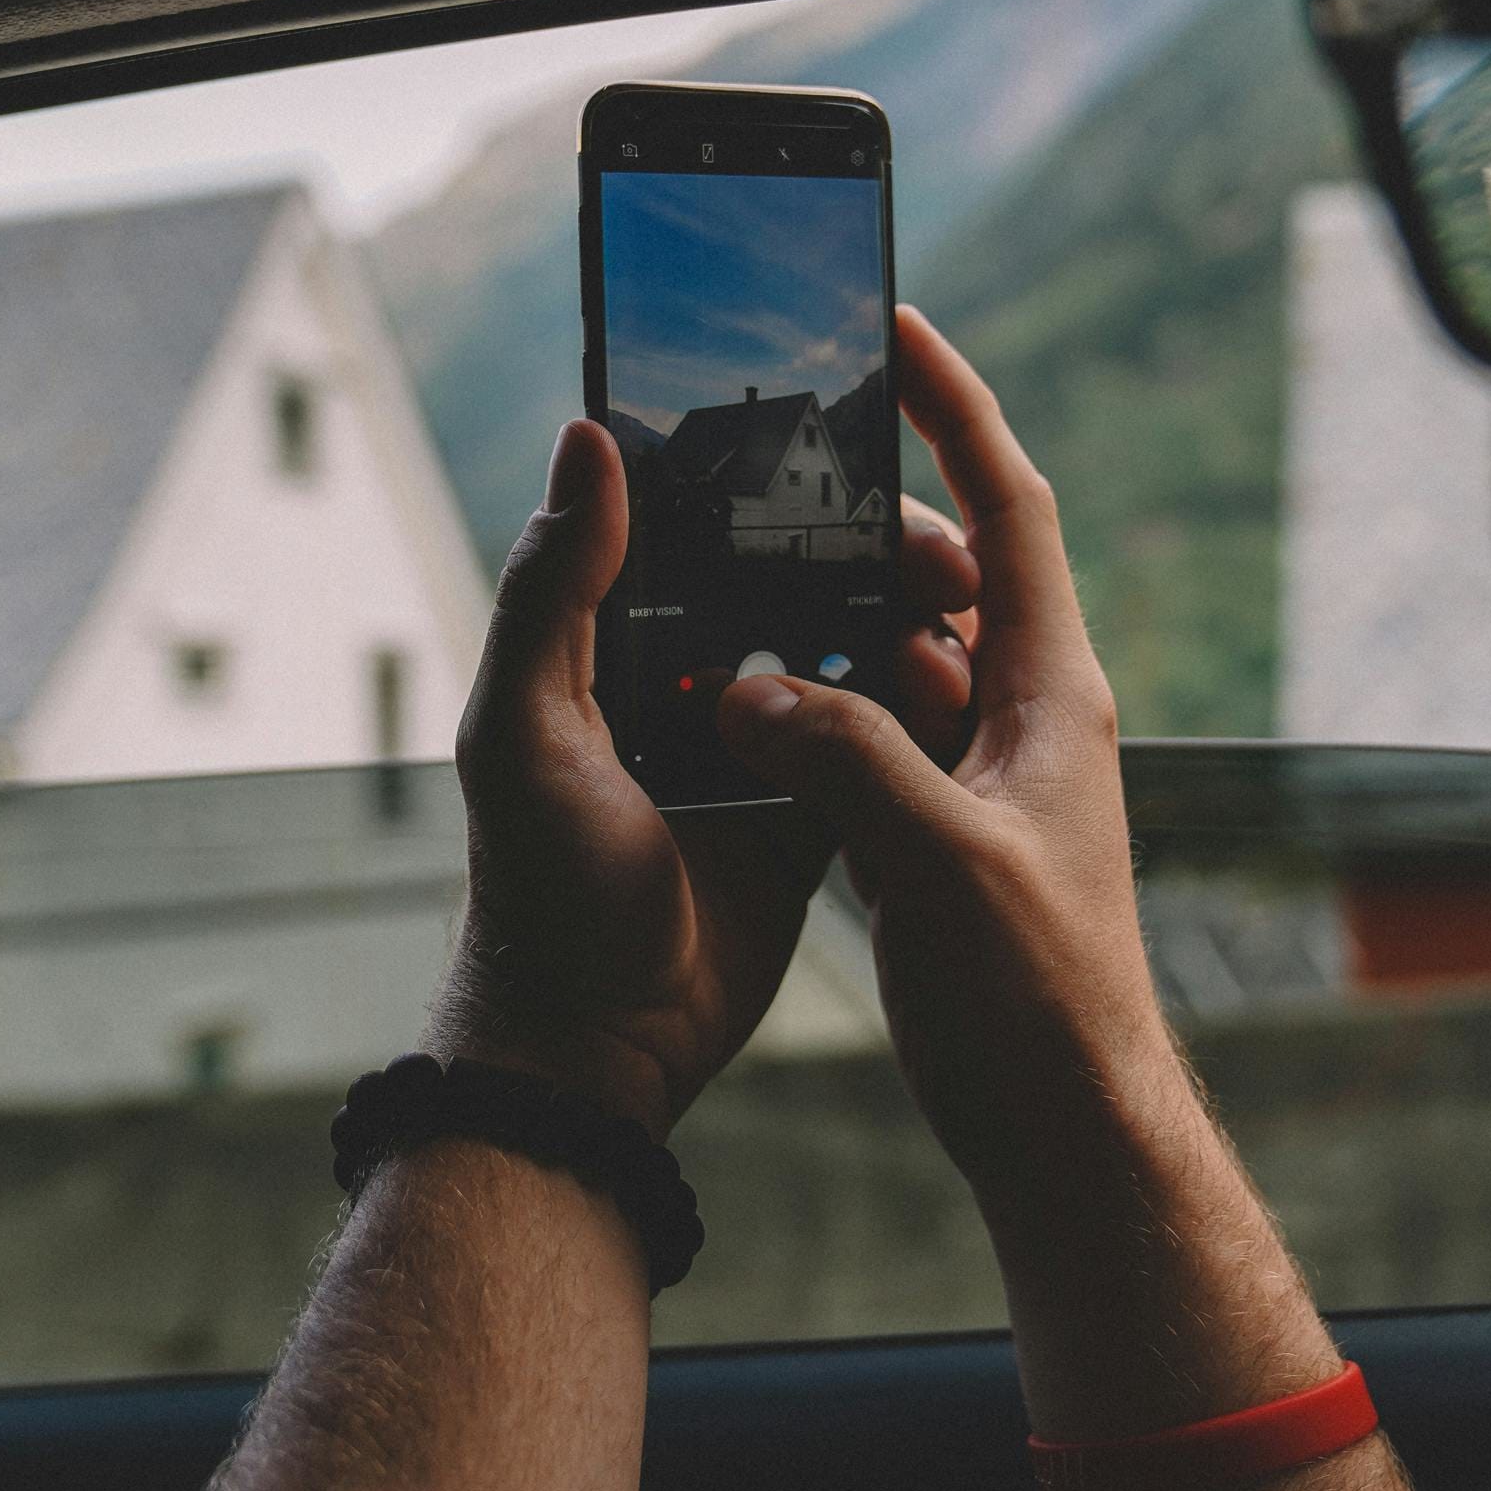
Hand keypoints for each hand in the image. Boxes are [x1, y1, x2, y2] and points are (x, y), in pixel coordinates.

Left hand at [434, 416, 980, 1138]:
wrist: (599, 1050)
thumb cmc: (537, 891)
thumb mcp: (525, 728)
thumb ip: (551, 589)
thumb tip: (587, 439)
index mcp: (617, 637)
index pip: (705, 521)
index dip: (782, 479)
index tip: (861, 458)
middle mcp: (691, 673)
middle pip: (802, 575)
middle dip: (879, 553)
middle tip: (945, 564)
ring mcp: (761, 741)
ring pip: (852, 649)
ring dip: (910, 628)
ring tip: (963, 628)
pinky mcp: (815, 808)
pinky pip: (882, 741)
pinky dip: (923, 715)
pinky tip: (966, 694)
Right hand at [713, 305, 1177, 1193]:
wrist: (1065, 1126)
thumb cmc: (1036, 996)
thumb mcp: (940, 860)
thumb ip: (845, 755)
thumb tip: (754, 683)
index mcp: (1053, 693)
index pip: (1010, 508)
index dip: (957, 410)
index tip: (898, 331)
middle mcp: (1025, 718)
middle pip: (944, 577)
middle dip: (862, 530)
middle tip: (775, 497)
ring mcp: (982, 779)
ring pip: (896, 661)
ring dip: (827, 629)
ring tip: (741, 599)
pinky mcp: (938, 838)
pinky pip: (870, 740)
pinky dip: (813, 715)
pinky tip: (744, 716)